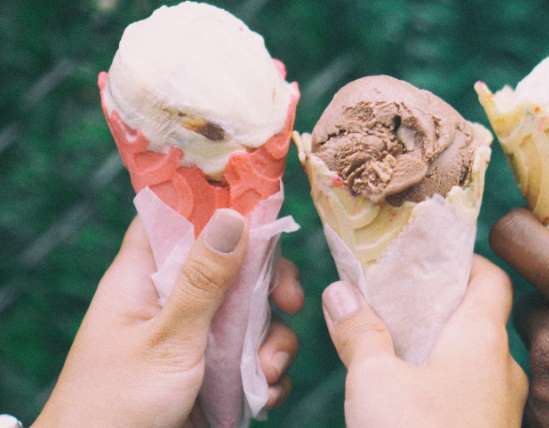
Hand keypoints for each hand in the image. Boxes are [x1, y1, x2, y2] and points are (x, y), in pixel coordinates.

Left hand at [35, 209, 303, 426]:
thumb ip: (203, 280)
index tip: (263, 209)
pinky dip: (267, 372)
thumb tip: (233, 215)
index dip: (217, 205)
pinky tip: (264, 392)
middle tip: (290, 302)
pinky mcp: (213, 369)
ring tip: (267, 372)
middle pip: (232, 265)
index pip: (178, 217)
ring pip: (252, 313)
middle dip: (269, 284)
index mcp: (144, 277)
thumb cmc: (116, 404)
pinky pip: (253, 355)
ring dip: (273, 340)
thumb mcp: (167, 338)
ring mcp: (195, 335)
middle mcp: (172, 299)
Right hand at [321, 256, 527, 427]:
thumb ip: (359, 330)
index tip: (426, 255)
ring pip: (472, 357)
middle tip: (396, 294)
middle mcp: (502, 366)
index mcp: (482, 337)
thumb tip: (341, 291)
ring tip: (393, 337)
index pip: (491, 276)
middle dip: (438, 302)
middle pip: (479, 315)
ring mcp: (501, 406)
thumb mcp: (374, 380)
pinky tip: (407, 387)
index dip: (462, 259)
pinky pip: (469, 390)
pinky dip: (441, 376)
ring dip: (437, 342)